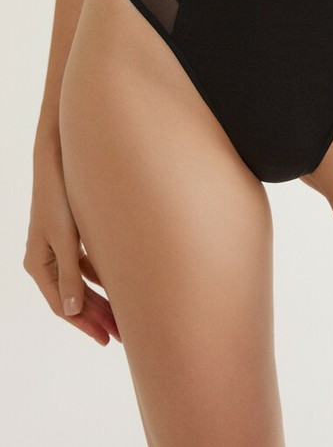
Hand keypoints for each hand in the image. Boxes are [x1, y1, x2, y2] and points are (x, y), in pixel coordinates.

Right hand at [23, 133, 121, 345]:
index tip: (106, 339)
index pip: (62, 305)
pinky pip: (86, 266)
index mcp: (38, 263)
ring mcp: (58, 248)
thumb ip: (70, 275)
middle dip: (97, 317)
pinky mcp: (72, 236)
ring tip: (125, 317)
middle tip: (122, 336)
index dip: (84, 324)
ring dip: (101, 299)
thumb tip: (72, 311)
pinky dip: (102, 278)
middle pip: (73, 298)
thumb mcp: (66, 239)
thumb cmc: (60, 197)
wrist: (60, 161)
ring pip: (82, 283)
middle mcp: (45, 259)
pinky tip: (120, 285)